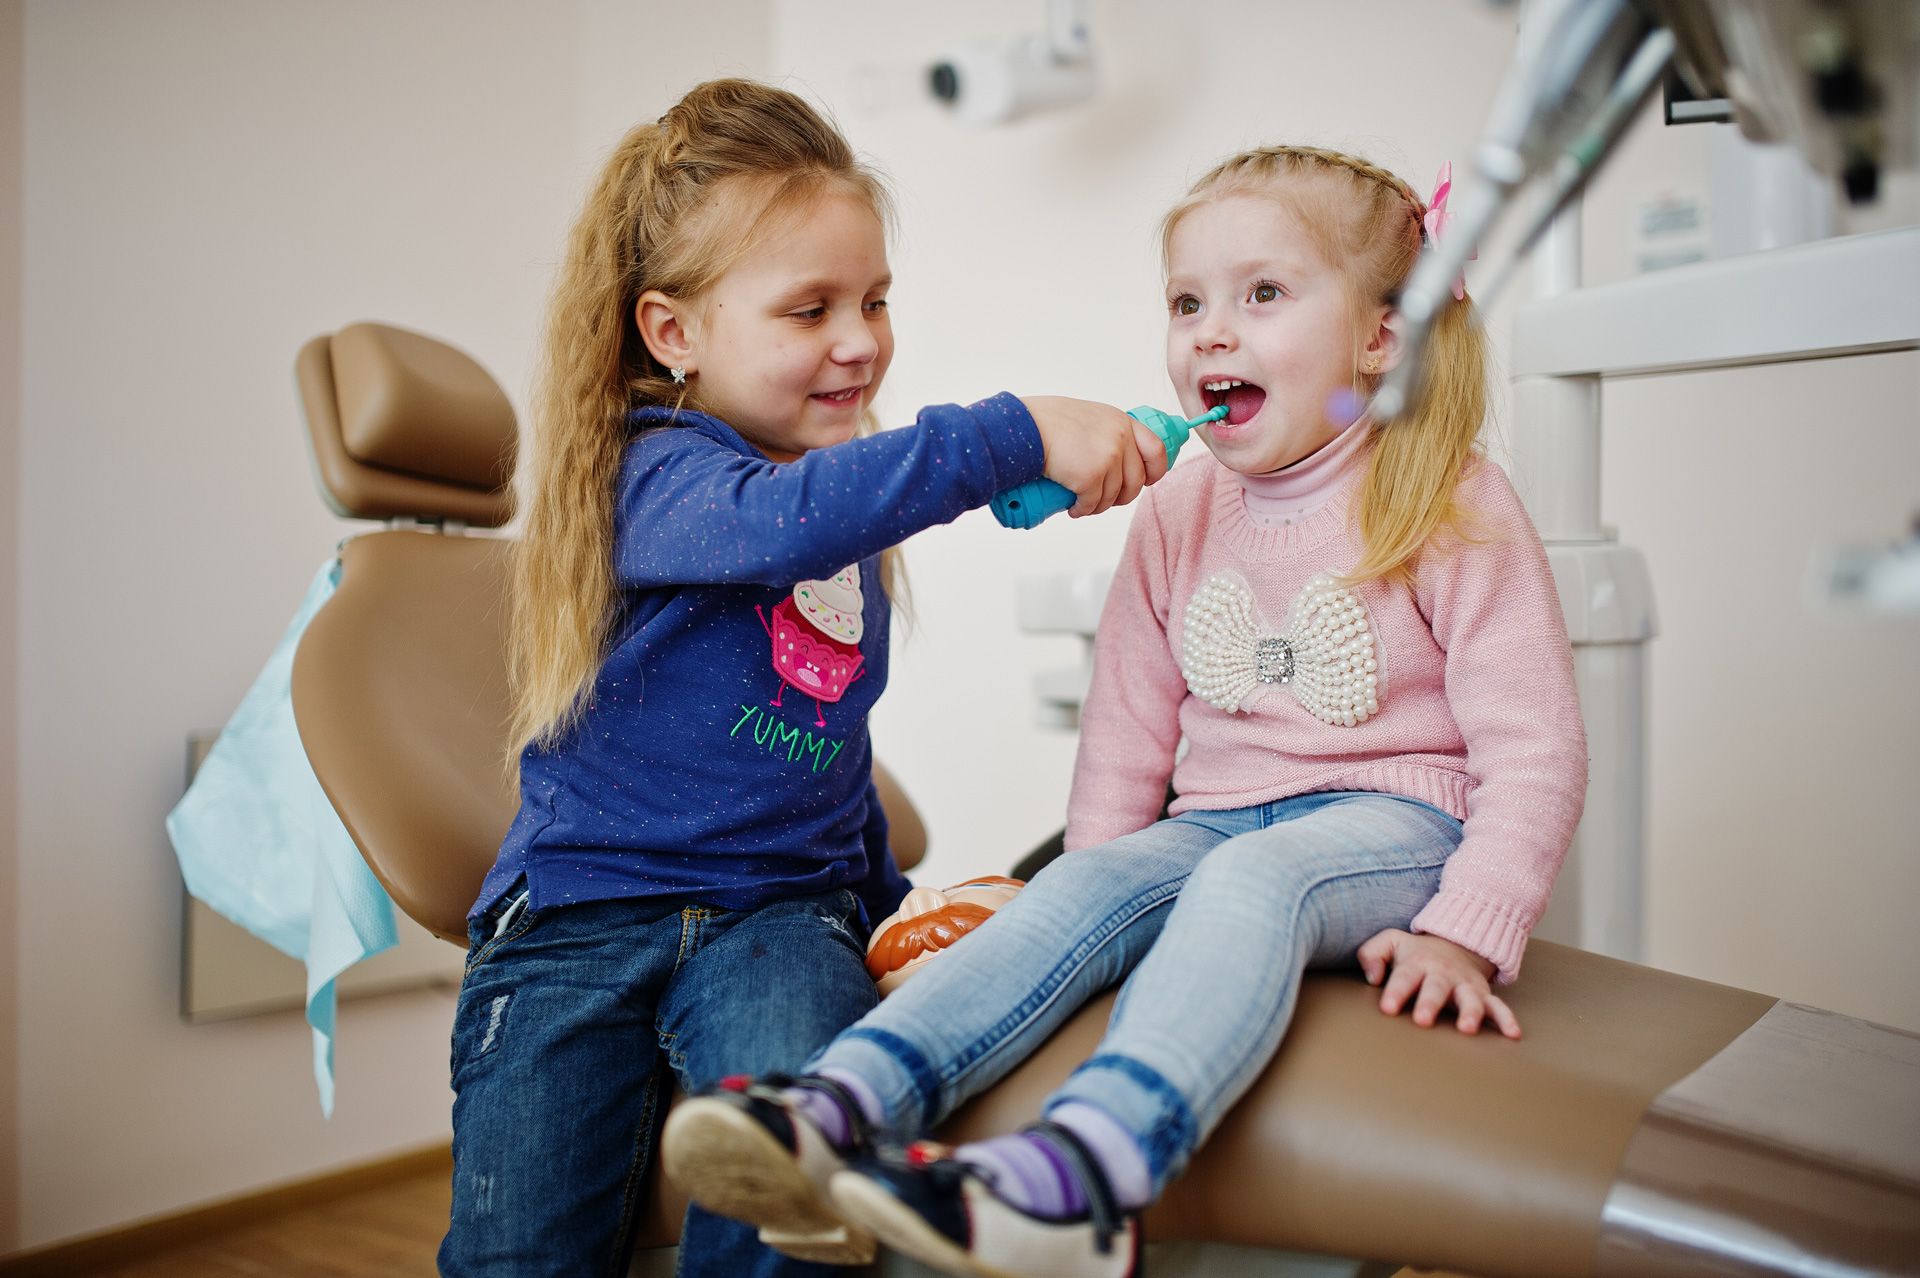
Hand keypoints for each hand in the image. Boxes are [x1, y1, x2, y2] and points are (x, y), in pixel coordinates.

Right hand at [1020, 397, 1165, 517]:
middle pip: (1136, 481)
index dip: (1154, 471)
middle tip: (1104, 499)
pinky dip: (1082, 510)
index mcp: (1121, 421)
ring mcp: (1108, 458)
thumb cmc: (1046, 421)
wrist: (1025, 427)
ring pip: (1113, 496)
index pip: (1156, 449)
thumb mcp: (1088, 417)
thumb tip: (1112, 460)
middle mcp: (1120, 438)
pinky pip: (1093, 504)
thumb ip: (1106, 433)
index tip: (1144, 481)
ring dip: (1099, 506)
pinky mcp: (1091, 478)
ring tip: (1083, 504)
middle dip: (1122, 497)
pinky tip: (1073, 508)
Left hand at [1356, 928, 1519, 1038]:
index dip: (1396, 992)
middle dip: (1430, 1003)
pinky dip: (1506, 1019)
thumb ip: (1372, 954)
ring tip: (1467, 1028)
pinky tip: (1513, 1034)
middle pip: (1436, 988)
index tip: (1388, 1009)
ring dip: (1470, 1012)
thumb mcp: (1389, 942)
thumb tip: (1372, 978)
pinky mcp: (1483, 994)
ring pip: (1470, 998)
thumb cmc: (1414, 951)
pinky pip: (1498, 1007)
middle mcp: (1443, 974)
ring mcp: (1465, 985)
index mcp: (1417, 962)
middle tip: (1422, 1020)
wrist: (1454, 941)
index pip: (1404, 977)